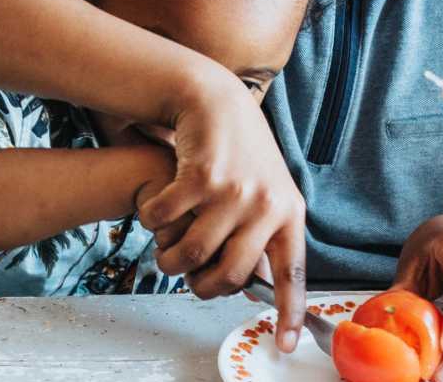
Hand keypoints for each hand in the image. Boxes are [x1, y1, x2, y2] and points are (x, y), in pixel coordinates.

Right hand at [138, 72, 306, 353]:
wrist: (215, 99)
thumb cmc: (238, 150)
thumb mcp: (265, 188)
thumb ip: (261, 230)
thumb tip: (250, 286)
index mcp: (287, 212)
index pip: (290, 272)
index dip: (287, 312)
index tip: (284, 343)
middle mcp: (265, 204)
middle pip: (229, 275)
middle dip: (201, 285)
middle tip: (188, 277)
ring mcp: (233, 190)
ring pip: (191, 253)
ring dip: (168, 258)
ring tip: (166, 250)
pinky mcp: (200, 177)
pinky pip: (164, 222)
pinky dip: (152, 221)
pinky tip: (156, 209)